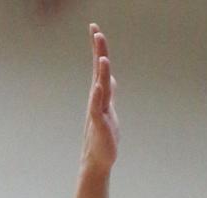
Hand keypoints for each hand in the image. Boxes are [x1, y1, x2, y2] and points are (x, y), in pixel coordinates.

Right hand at [81, 23, 118, 174]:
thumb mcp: (109, 109)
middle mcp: (97, 98)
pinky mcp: (99, 124)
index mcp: (100, 93)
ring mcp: (98, 110)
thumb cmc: (103, 135)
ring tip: (102, 57)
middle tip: (96, 31)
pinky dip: (97, 97)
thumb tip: (111, 79)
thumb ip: (109, 93)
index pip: (99, 66)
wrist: (98, 159)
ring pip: (100, 88)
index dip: (97, 48)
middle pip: (99, 71)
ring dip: (101, 73)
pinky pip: (98, 109)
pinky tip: (98, 87)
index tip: (94, 28)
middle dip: (98, 52)